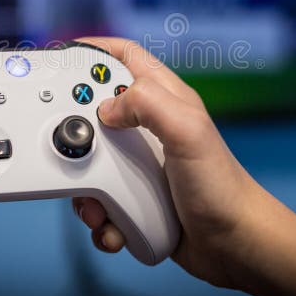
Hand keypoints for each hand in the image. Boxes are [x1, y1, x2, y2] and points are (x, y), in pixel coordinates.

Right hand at [71, 37, 259, 288]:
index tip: (62, 58)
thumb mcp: (188, 130)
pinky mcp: (134, 196)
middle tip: (72, 145)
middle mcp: (149, 128)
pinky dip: (100, 216)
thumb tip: (106, 108)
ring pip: (91, 161)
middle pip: (95, 110)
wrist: (233, 245)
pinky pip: (100, 200)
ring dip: (86, 187)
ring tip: (100, 204)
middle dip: (77, 131)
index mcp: (164, 100)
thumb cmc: (222, 187)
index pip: (124, 58)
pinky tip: (115, 226)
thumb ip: (147, 103)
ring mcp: (140, 163)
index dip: (94, 50)